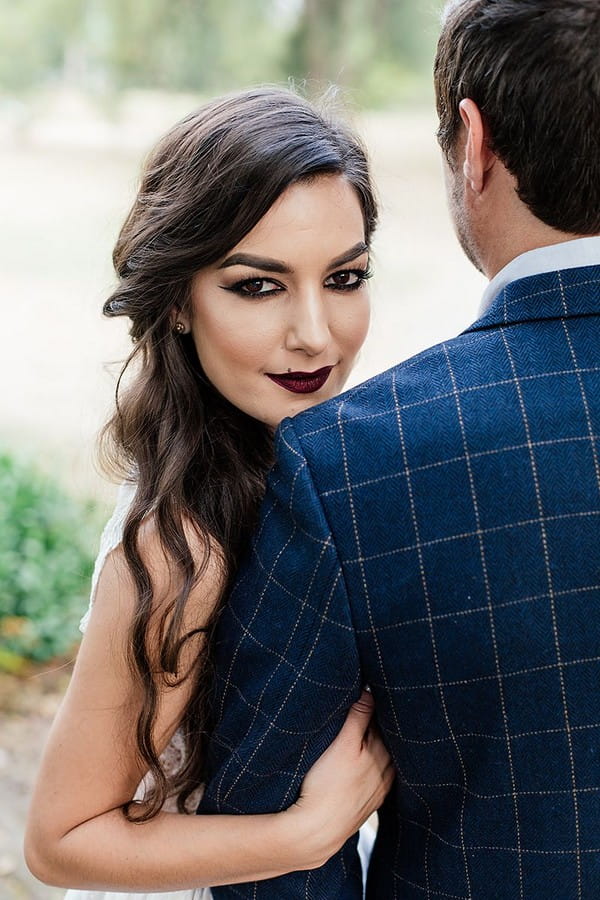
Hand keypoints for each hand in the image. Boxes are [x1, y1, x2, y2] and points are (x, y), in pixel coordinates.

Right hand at [285, 690, 393, 868]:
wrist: (317, 832)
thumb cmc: (326, 786)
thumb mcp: (342, 744)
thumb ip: (358, 717)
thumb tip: (370, 691)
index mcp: (382, 753)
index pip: (384, 722)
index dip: (376, 705)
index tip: (369, 689)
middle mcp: (386, 771)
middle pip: (385, 740)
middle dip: (378, 724)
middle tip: (364, 706)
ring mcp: (378, 789)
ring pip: (382, 758)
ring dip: (375, 745)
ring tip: (362, 732)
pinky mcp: (368, 803)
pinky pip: (376, 777)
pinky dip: (371, 765)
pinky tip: (361, 764)